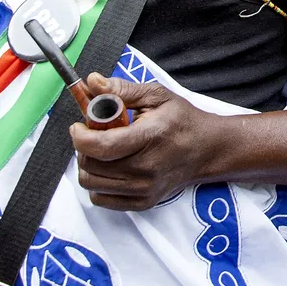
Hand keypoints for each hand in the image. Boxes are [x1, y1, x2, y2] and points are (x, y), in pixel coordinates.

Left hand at [69, 75, 222, 210]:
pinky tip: (110, 167)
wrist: (207, 149)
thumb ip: (121, 89)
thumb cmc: (181, 120)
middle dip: (84, 148)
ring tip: (103, 151)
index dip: (80, 137)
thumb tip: (91, 82)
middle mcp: (146, 169)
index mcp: (149, 138)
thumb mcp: (156, 95)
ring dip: (89, 165)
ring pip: (91, 184)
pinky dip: (98, 183)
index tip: (79, 126)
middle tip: (95, 135)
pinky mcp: (142, 202)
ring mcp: (144, 189)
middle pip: (91, 166)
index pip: (101, 147)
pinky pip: (101, 198)